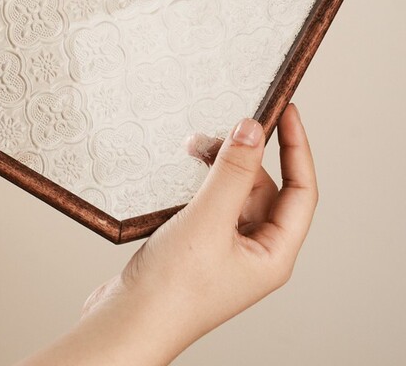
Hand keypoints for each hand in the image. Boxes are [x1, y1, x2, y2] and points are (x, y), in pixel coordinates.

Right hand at [20, 104, 317, 364]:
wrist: (129, 319)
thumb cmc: (173, 289)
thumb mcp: (208, 220)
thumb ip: (231, 172)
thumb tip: (252, 129)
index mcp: (273, 254)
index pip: (301, 191)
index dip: (297, 148)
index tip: (286, 110)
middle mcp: (254, 252)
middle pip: (264, 188)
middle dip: (243, 155)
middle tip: (217, 130)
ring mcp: (224, 249)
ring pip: (233, 193)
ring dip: (217, 167)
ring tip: (191, 149)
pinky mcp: (197, 245)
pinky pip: (210, 202)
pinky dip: (200, 182)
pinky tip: (181, 173)